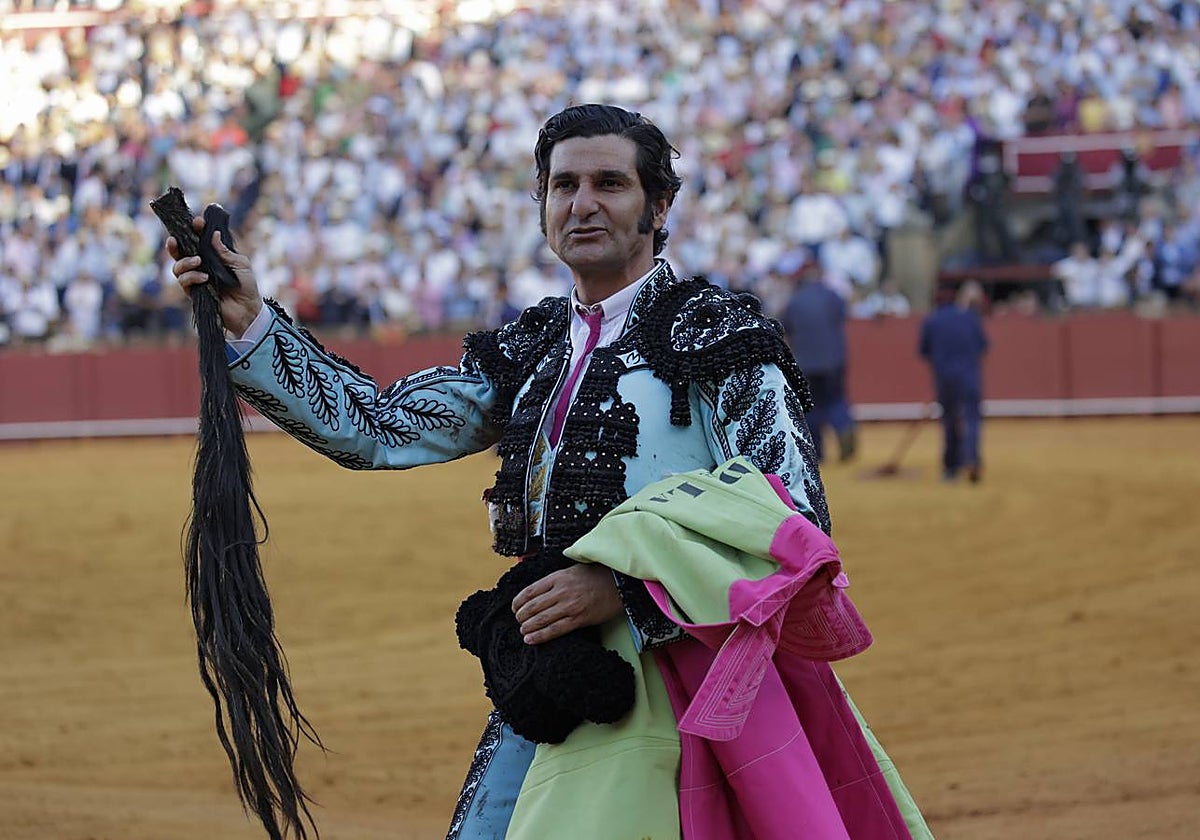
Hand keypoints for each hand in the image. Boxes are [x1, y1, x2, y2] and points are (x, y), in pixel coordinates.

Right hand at [167, 215, 262, 335]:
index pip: (199, 239)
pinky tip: (204, 278)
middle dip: (175, 244)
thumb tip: (213, 234)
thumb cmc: (246, 285)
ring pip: (178, 267)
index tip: (197, 222)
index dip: (195, 229)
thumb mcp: (241, 264)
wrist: (248, 309)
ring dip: (185, 262)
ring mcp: (196, 278)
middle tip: (175, 239)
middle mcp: (201, 265)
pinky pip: (184, 282)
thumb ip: (226, 251)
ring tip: (198, 261)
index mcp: (213, 255)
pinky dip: (191, 277)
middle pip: (180, 252)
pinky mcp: (194, 292)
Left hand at [512, 564, 622, 644]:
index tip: (514, 607)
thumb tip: (538, 591)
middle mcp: (561, 591)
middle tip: (518, 621)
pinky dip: (540, 636)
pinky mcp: (579, 619)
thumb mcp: (571, 570)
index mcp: (557, 577)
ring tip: (522, 631)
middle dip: (521, 616)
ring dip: (527, 627)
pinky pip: (555, 630)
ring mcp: (569, 606)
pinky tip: (531, 639)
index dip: (518, 601)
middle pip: (532, 606)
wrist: (618, 582)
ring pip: (541, 619)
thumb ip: (555, 580)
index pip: (530, 591)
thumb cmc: (596, 576)